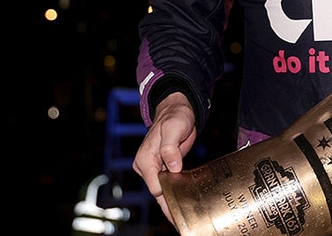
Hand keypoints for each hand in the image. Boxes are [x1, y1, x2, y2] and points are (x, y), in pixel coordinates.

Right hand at [132, 92, 197, 223]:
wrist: (177, 110)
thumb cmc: (174, 117)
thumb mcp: (173, 128)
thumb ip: (170, 148)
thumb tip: (173, 168)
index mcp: (146, 159)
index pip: (155, 185)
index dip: (167, 199)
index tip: (177, 212)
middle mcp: (147, 166)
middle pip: (158, 192)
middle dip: (170, 207)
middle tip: (183, 222)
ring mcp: (156, 168)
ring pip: (163, 191)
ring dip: (173, 203)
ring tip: (185, 219)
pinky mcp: (165, 168)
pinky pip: (169, 184)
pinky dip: (176, 194)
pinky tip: (184, 205)